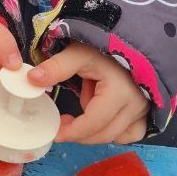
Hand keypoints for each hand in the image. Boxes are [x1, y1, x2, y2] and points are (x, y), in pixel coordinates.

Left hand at [29, 42, 148, 144]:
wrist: (128, 39)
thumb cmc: (104, 45)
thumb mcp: (79, 53)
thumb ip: (57, 67)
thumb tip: (32, 80)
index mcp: (119, 92)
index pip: (94, 122)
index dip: (73, 132)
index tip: (55, 132)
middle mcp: (135, 105)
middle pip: (104, 134)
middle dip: (80, 134)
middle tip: (62, 123)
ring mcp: (142, 109)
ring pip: (117, 136)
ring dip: (96, 132)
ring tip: (82, 112)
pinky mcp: (144, 111)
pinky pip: (130, 133)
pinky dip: (113, 131)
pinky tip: (101, 119)